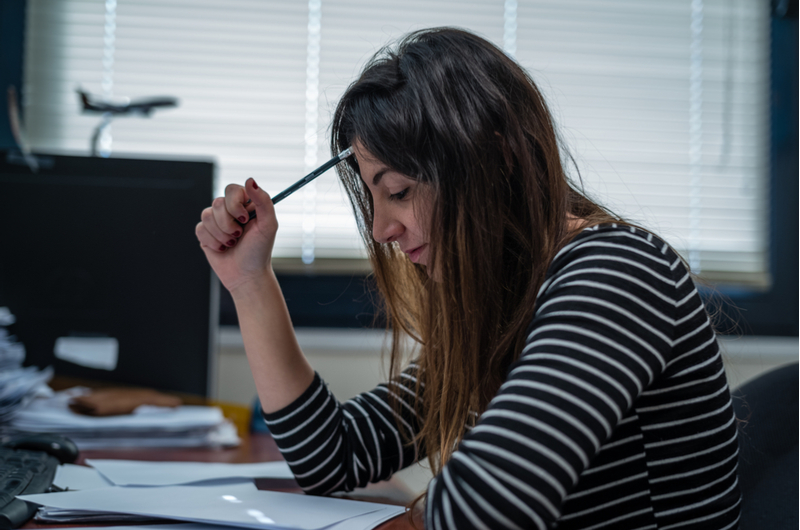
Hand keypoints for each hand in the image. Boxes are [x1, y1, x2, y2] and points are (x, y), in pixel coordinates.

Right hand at [195, 178, 277, 294]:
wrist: (246, 275)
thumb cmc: (260, 251)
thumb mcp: (268, 225)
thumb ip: (263, 200)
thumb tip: (250, 180)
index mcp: (246, 205)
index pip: (232, 189)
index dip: (235, 204)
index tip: (244, 219)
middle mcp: (230, 211)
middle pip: (217, 202)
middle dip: (228, 223)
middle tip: (239, 235)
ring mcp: (216, 221)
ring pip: (206, 215)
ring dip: (222, 234)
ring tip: (232, 243)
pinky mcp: (205, 233)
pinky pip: (200, 228)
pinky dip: (213, 241)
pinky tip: (223, 248)